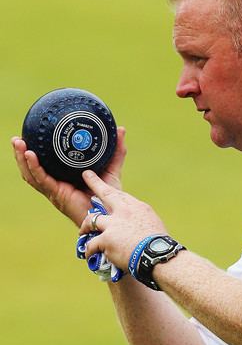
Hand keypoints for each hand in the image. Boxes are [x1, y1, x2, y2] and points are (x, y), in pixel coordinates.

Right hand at [12, 126, 126, 226]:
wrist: (110, 214)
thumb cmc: (110, 196)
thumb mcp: (112, 169)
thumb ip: (116, 151)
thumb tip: (120, 129)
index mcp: (64, 179)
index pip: (45, 166)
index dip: (35, 154)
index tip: (30, 137)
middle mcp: (56, 185)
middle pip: (32, 170)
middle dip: (21, 155)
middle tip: (17, 138)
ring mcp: (55, 191)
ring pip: (31, 175)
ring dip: (22, 159)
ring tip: (18, 143)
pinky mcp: (57, 195)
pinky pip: (42, 180)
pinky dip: (34, 168)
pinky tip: (31, 155)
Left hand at [79, 170, 166, 270]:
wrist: (156, 254)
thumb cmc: (158, 243)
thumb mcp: (151, 222)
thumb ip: (138, 218)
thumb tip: (133, 220)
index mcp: (136, 207)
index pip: (120, 194)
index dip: (110, 188)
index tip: (105, 181)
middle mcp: (123, 211)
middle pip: (105, 194)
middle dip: (94, 183)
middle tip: (86, 175)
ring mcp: (113, 224)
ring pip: (91, 220)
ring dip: (85, 226)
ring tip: (82, 232)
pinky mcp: (106, 239)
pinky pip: (91, 244)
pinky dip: (90, 250)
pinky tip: (89, 254)